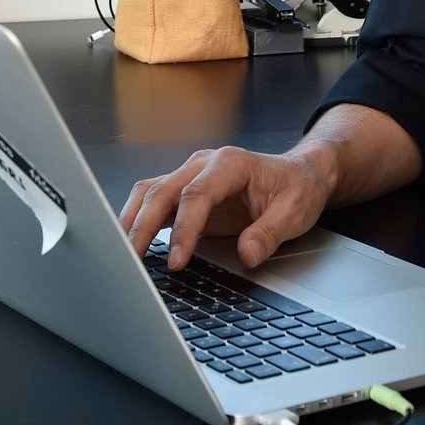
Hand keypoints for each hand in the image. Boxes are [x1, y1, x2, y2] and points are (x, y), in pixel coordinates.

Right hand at [118, 144, 336, 271]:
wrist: (300, 175)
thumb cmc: (297, 188)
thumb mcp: (295, 212)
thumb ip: (269, 233)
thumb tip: (247, 254)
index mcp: (230, 163)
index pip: (196, 194)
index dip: (184, 229)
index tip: (178, 260)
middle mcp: (205, 164)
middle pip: (162, 190)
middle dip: (144, 226)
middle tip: (134, 260)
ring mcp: (192, 175)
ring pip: (150, 192)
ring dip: (133, 221)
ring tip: (123, 254)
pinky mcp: (186, 191)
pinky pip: (153, 201)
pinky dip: (138, 220)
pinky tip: (131, 243)